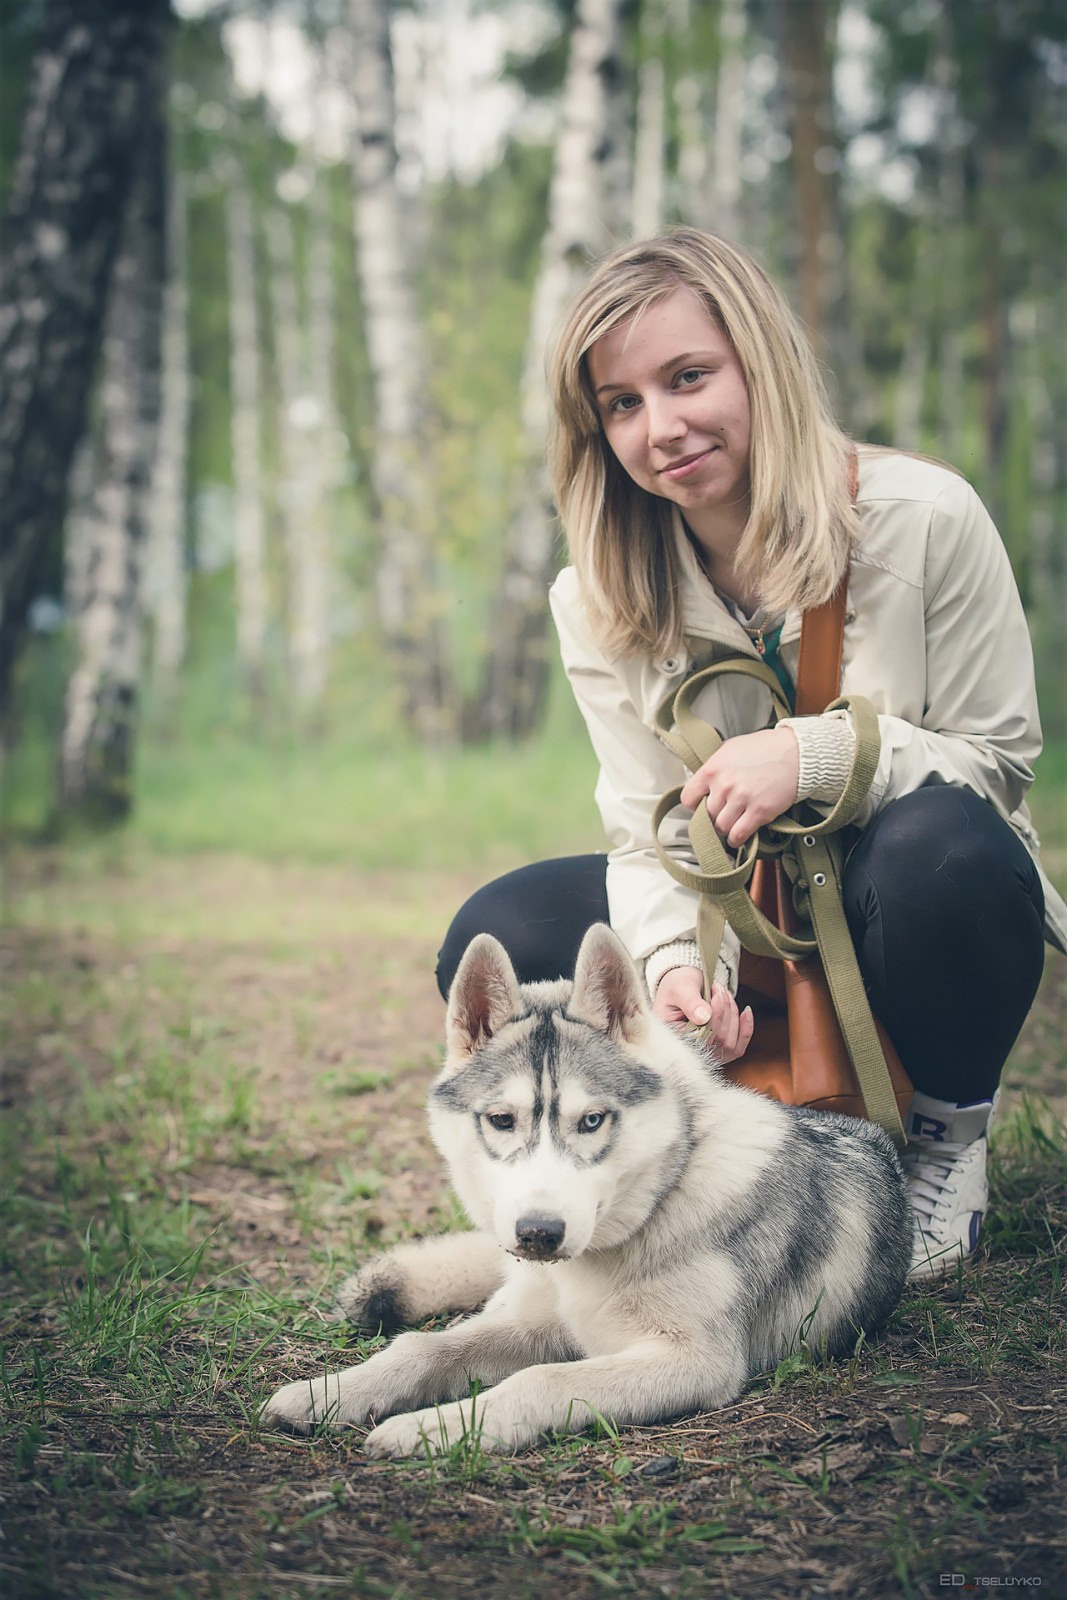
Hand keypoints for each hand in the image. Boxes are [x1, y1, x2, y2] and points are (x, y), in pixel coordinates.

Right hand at [652, 966, 753, 1064]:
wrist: (682, 986)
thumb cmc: (677, 986)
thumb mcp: (679, 988)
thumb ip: (690, 1002)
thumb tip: (704, 1018)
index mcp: (674, 1038)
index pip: (702, 1036)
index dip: (716, 1015)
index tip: (718, 993)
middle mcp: (689, 1051)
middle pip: (719, 1040)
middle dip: (725, 1010)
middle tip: (719, 990)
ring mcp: (705, 1052)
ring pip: (730, 1043)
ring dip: (733, 1015)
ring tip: (723, 995)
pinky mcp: (718, 1049)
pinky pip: (738, 1047)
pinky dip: (746, 1029)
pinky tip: (746, 1012)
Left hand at [679, 725, 798, 847]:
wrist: (795, 753)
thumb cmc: (766, 748)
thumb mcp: (731, 749)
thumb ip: (715, 767)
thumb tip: (703, 784)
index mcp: (713, 769)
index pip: (688, 797)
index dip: (695, 805)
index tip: (701, 806)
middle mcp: (724, 784)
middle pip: (707, 815)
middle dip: (714, 816)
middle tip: (723, 814)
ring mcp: (741, 799)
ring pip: (721, 827)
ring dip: (725, 829)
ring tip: (732, 824)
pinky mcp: (759, 811)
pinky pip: (738, 835)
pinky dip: (736, 839)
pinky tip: (738, 836)